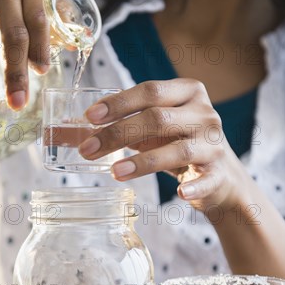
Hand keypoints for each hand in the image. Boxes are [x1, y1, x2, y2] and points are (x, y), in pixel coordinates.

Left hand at [79, 79, 244, 212]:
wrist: (218, 177)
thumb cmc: (175, 146)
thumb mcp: (148, 132)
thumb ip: (116, 128)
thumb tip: (65, 132)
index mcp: (186, 93)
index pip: (149, 91)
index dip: (118, 103)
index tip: (89, 117)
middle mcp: (204, 113)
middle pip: (157, 118)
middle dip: (118, 134)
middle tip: (87, 149)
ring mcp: (214, 143)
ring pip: (178, 149)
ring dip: (144, 162)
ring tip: (115, 172)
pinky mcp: (219, 173)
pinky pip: (206, 180)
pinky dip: (192, 186)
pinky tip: (178, 194)